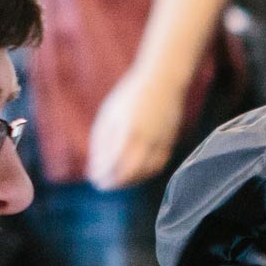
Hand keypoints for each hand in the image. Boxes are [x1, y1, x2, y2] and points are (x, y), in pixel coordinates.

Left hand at [83, 69, 187, 188]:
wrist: (163, 81)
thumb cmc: (131, 96)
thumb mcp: (109, 114)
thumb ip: (101, 141)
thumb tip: (94, 167)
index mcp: (127, 130)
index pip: (112, 163)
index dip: (103, 176)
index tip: (95, 179)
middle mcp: (146, 139)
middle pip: (129, 173)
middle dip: (115, 183)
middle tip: (104, 185)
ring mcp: (160, 142)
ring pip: (145, 173)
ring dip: (130, 181)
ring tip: (118, 181)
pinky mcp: (170, 143)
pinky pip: (158, 166)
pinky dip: (145, 174)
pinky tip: (134, 172)